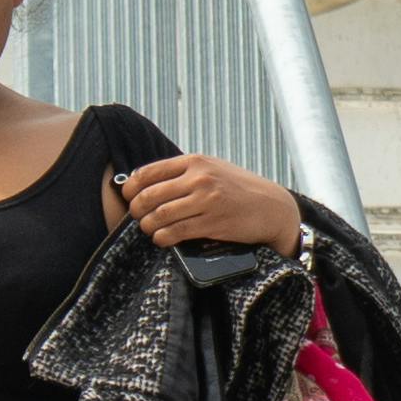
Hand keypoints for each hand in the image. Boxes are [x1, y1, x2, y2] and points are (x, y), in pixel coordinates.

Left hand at [110, 152, 310, 253]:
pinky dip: (162, 238)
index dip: (131, 188)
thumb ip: (185, 173)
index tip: (129, 198)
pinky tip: (162, 239)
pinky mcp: (212, 223)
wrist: (272, 207)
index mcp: (196, 162)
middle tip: (137, 217)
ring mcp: (206, 200)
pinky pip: (176, 232)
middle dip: (136, 210)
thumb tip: (148, 183)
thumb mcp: (214, 169)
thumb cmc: (240, 190)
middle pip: (150, 195)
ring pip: (160, 215)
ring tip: (149, 229)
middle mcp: (199, 178)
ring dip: (148, 226)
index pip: (148, 172)